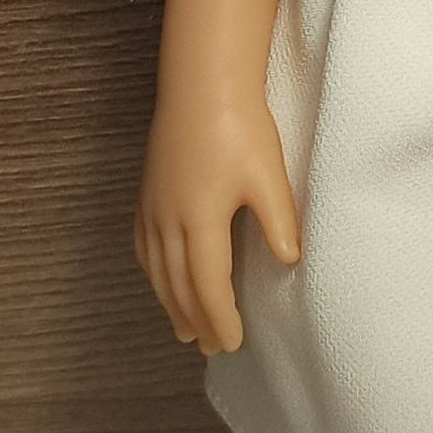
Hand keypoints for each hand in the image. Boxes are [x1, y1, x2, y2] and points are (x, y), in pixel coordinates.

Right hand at [135, 72, 301, 354]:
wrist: (202, 83)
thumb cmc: (240, 127)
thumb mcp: (268, 177)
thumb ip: (279, 223)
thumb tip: (289, 262)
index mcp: (200, 220)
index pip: (208, 286)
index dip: (219, 318)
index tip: (232, 343)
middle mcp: (168, 220)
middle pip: (178, 285)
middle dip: (195, 320)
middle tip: (210, 348)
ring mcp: (153, 206)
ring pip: (157, 270)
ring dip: (170, 303)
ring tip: (184, 330)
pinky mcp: (148, 192)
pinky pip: (143, 246)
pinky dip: (153, 273)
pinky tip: (161, 279)